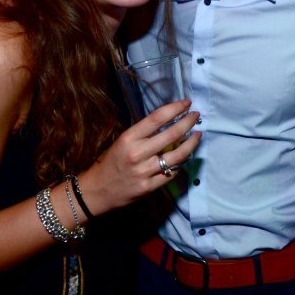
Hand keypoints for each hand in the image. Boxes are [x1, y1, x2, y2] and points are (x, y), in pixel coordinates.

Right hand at [78, 101, 200, 212]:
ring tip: (197, 135)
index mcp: (128, 138)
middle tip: (196, 116)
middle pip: (171, 134)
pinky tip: (185, 156)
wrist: (96, 191)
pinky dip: (181, 163)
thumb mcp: (122, 142)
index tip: (187, 103)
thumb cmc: (109, 163)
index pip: (157, 118)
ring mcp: (144, 171)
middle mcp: (137, 153)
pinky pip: (172, 173)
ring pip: (177, 155)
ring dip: (191, 144)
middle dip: (188, 122)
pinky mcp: (149, 187)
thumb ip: (143, 134)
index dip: (175, 108)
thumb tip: (169, 122)